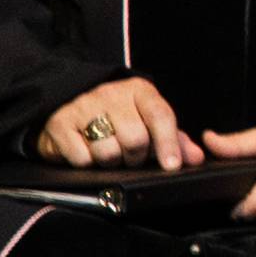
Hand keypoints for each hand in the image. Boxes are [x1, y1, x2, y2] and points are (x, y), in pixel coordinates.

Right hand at [35, 76, 196, 173]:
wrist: (65, 105)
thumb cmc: (115, 117)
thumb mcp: (147, 122)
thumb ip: (174, 140)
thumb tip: (195, 158)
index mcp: (139, 91)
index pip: (160, 116)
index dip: (168, 143)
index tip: (171, 165)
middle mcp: (111, 94)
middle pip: (135, 139)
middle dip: (136, 157)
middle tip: (130, 156)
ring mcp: (84, 106)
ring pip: (109, 152)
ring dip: (111, 162)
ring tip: (107, 152)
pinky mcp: (60, 123)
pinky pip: (82, 158)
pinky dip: (87, 163)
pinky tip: (86, 151)